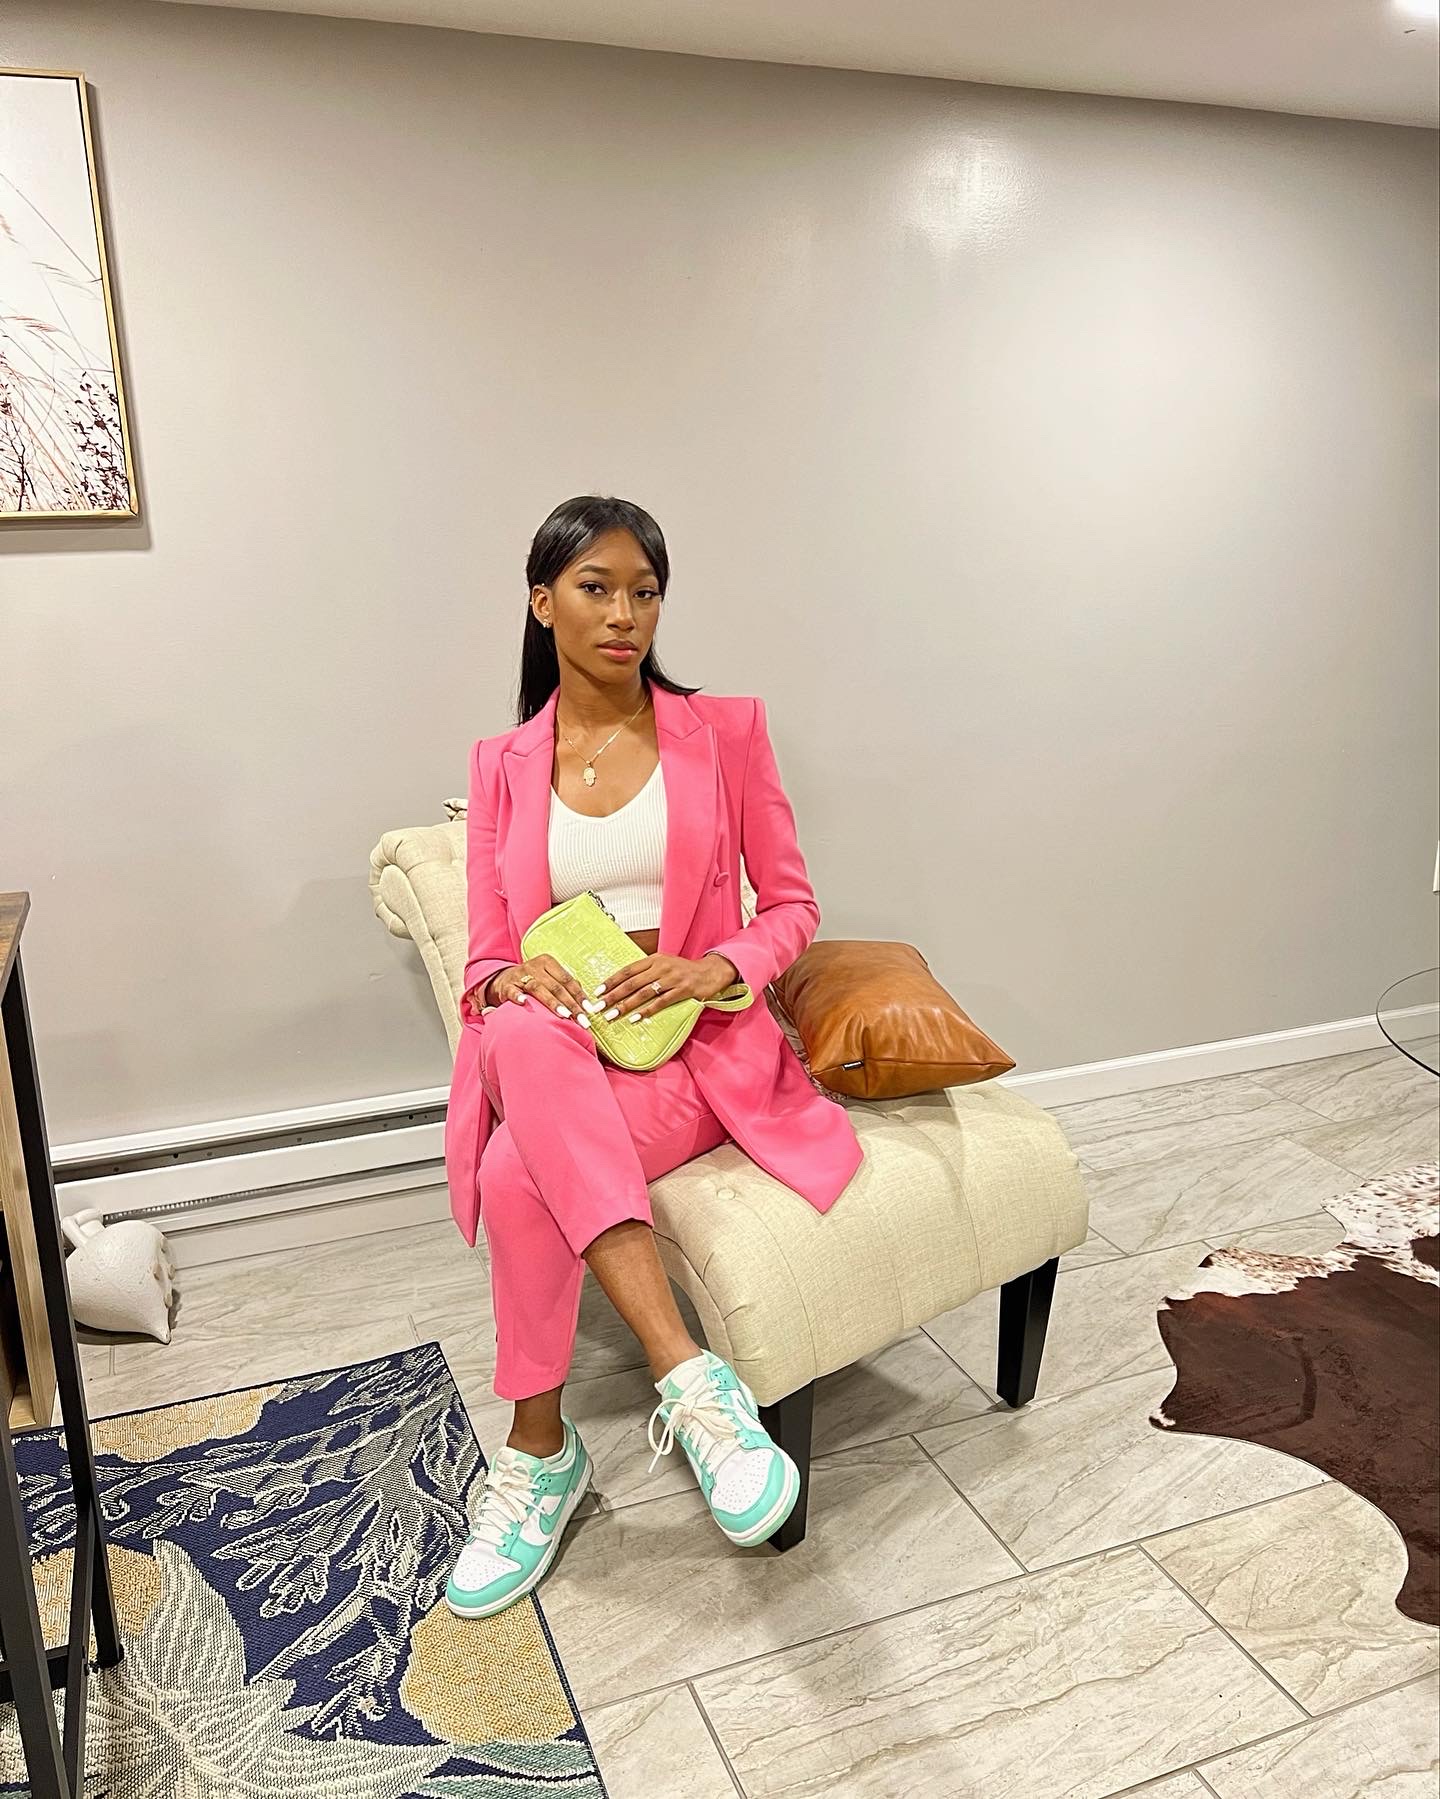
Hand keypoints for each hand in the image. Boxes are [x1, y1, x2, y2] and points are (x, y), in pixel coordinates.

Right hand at [485, 956, 589, 1020]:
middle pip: (556, 986)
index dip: (579, 995)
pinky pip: (513, 991)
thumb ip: (565, 986)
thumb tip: (585, 1001)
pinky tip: (524, 1003)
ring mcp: (520, 976)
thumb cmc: (534, 980)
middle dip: (571, 1005)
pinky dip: (518, 996)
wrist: (504, 979)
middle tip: (582, 1021)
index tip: (589, 1010)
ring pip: (538, 988)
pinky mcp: (507, 986)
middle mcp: (534, 966)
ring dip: (553, 1003)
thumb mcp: (549, 978)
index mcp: (547, 962)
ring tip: (565, 1016)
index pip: (567, 980)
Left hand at [593, 953, 739, 1022]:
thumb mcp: (664, 964)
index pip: (627, 970)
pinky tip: (636, 1018)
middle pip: (632, 983)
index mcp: (654, 959)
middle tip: (599, 1007)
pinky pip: (661, 1002)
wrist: (710, 972)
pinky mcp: (682, 991)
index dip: (611, 981)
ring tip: (612, 1015)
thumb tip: (623, 984)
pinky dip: (647, 1011)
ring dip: (626, 1006)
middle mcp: (661, 967)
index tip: (598, 992)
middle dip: (613, 996)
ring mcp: (672, 979)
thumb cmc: (684, 970)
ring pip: (643, 993)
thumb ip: (646, 971)